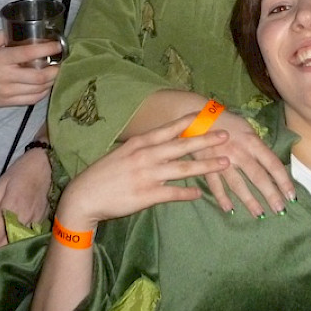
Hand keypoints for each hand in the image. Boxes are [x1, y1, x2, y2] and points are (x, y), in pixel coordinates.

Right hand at [0, 32, 60, 108]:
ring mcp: (7, 92)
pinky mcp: (8, 103)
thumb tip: (20, 27)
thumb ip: (3, 36)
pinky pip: (31, 100)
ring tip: (56, 72)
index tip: (58, 45)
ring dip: (52, 81)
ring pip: (38, 89)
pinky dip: (43, 93)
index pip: (28, 54)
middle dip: (55, 69)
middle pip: (39, 76)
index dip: (47, 49)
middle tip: (61, 61)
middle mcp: (5, 77)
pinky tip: (46, 85)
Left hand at [0, 145, 52, 252]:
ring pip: (15, 246)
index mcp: (11, 209)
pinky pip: (25, 239)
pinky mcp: (41, 223)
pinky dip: (13, 242)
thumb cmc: (20, 172)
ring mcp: (34, 223)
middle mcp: (24, 220)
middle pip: (4, 246)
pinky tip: (5, 237)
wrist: (46, 166)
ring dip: (0, 248)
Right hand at [55, 115, 230, 229]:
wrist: (84, 197)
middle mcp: (146, 156)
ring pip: (183, 169)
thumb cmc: (105, 174)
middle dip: (206, 140)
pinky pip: (173, 193)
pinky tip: (200, 193)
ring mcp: (147, 175)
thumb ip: (144, 148)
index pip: (169, 129)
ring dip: (206, 166)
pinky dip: (187, 193)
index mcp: (140, 143)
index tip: (206, 113)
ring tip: (224, 162)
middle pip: (182, 146)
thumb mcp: (123, 153)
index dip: (189, 121)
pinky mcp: (146, 195)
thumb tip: (163, 141)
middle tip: (226, 135)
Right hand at [194, 110, 295, 217]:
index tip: (291, 195)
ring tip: (260, 214)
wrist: (196, 115)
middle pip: (258, 176)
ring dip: (249, 201)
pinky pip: (215, 184)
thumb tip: (270, 164)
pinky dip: (221, 197)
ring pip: (238, 184)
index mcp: (252, 142)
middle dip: (270, 195)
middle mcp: (239, 152)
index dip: (283, 181)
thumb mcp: (247, 128)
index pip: (272, 164)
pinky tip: (229, 209)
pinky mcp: (206, 165)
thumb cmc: (227, 122)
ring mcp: (222, 160)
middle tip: (280, 210)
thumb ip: (257, 146)